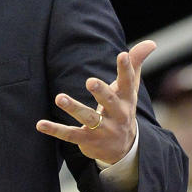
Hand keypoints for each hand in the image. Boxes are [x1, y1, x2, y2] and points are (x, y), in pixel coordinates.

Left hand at [35, 39, 155, 164]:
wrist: (124, 149)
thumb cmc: (122, 109)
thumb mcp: (129, 89)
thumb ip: (135, 64)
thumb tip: (151, 42)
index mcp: (125, 99)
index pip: (127, 82)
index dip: (125, 68)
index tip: (122, 54)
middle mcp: (116, 115)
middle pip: (109, 102)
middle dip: (101, 91)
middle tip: (90, 81)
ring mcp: (102, 129)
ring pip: (88, 118)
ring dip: (74, 108)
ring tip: (60, 97)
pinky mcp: (87, 140)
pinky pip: (70, 135)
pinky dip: (55, 130)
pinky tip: (40, 124)